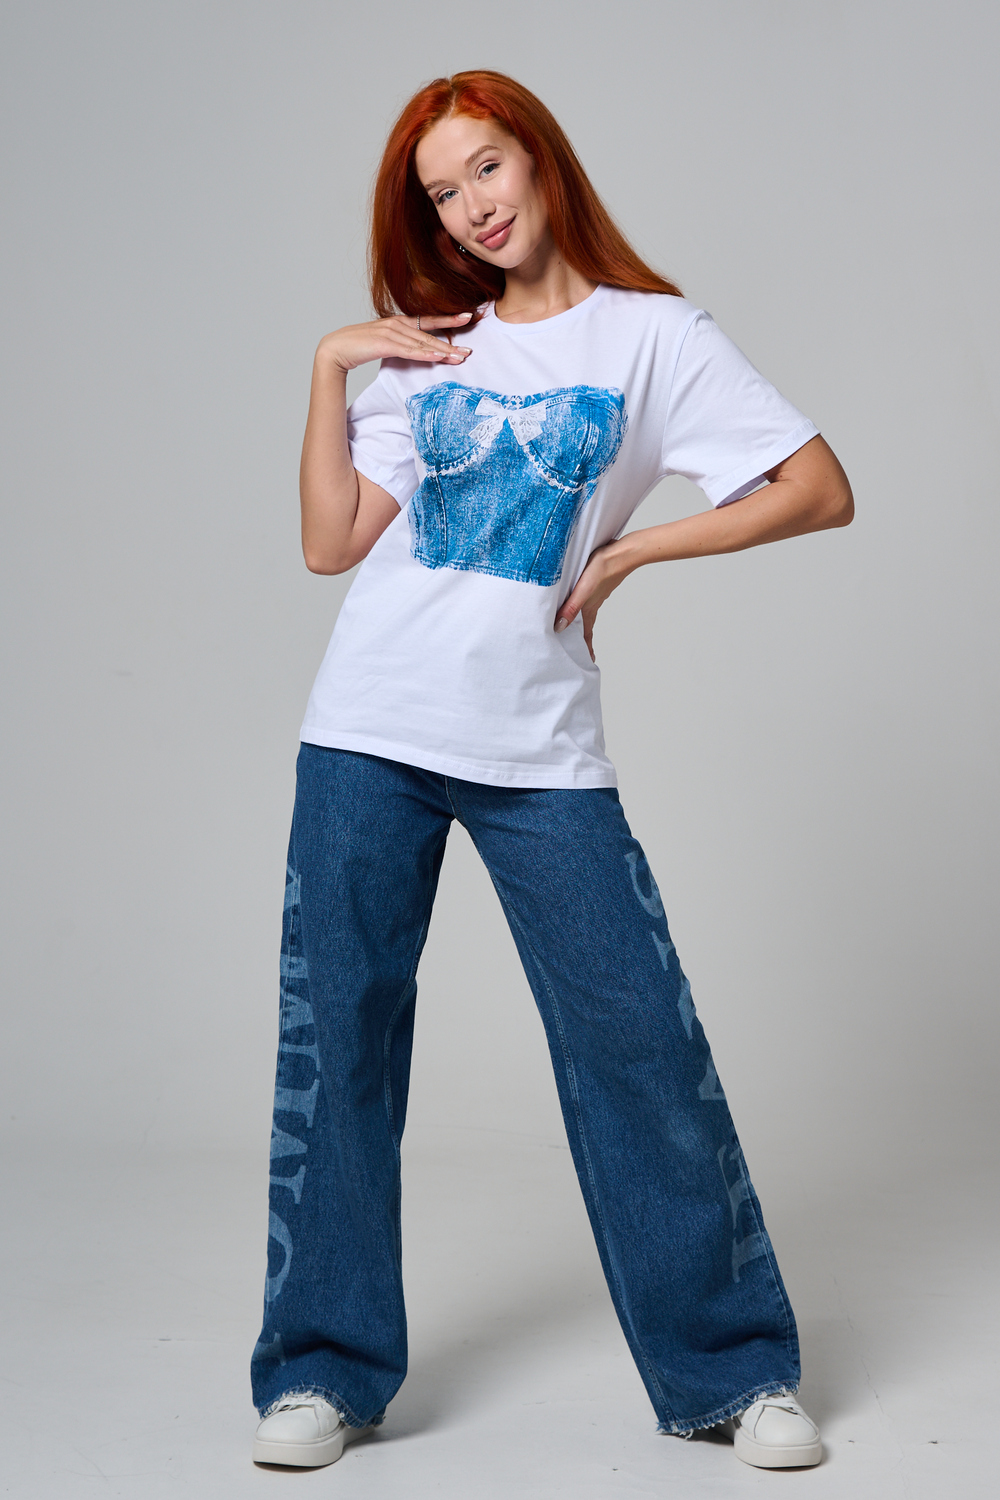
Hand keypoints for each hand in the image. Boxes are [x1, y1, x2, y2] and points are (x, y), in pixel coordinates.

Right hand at [317, 312, 473, 372]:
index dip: (448, 319)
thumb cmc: (359, 347)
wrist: (335, 349)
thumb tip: (416, 352)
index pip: (428, 320)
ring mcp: (392, 332)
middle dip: (452, 340)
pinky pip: (410, 350)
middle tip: (470, 349)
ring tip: (460, 358)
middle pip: (430, 333)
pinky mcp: (385, 343)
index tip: (467, 318)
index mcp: (398, 322)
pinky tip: (439, 358)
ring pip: (423, 343)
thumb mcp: (384, 343)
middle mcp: (397, 324)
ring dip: (443, 351)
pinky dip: (426, 354)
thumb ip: (400, 345)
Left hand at [553, 540, 633, 661]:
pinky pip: (589, 597)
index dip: (585, 646)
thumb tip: (559, 628)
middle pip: (585, 624)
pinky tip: (580, 596)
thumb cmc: (603, 569)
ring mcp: (597, 592)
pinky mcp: (598, 581)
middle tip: (578, 647)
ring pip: (586, 610)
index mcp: (589, 608)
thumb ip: (571, 608)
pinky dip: (583, 603)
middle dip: (582, 636)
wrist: (622, 553)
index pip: (586, 633)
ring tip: (575, 625)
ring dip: (581, 620)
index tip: (587, 658)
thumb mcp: (583, 590)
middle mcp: (593, 602)